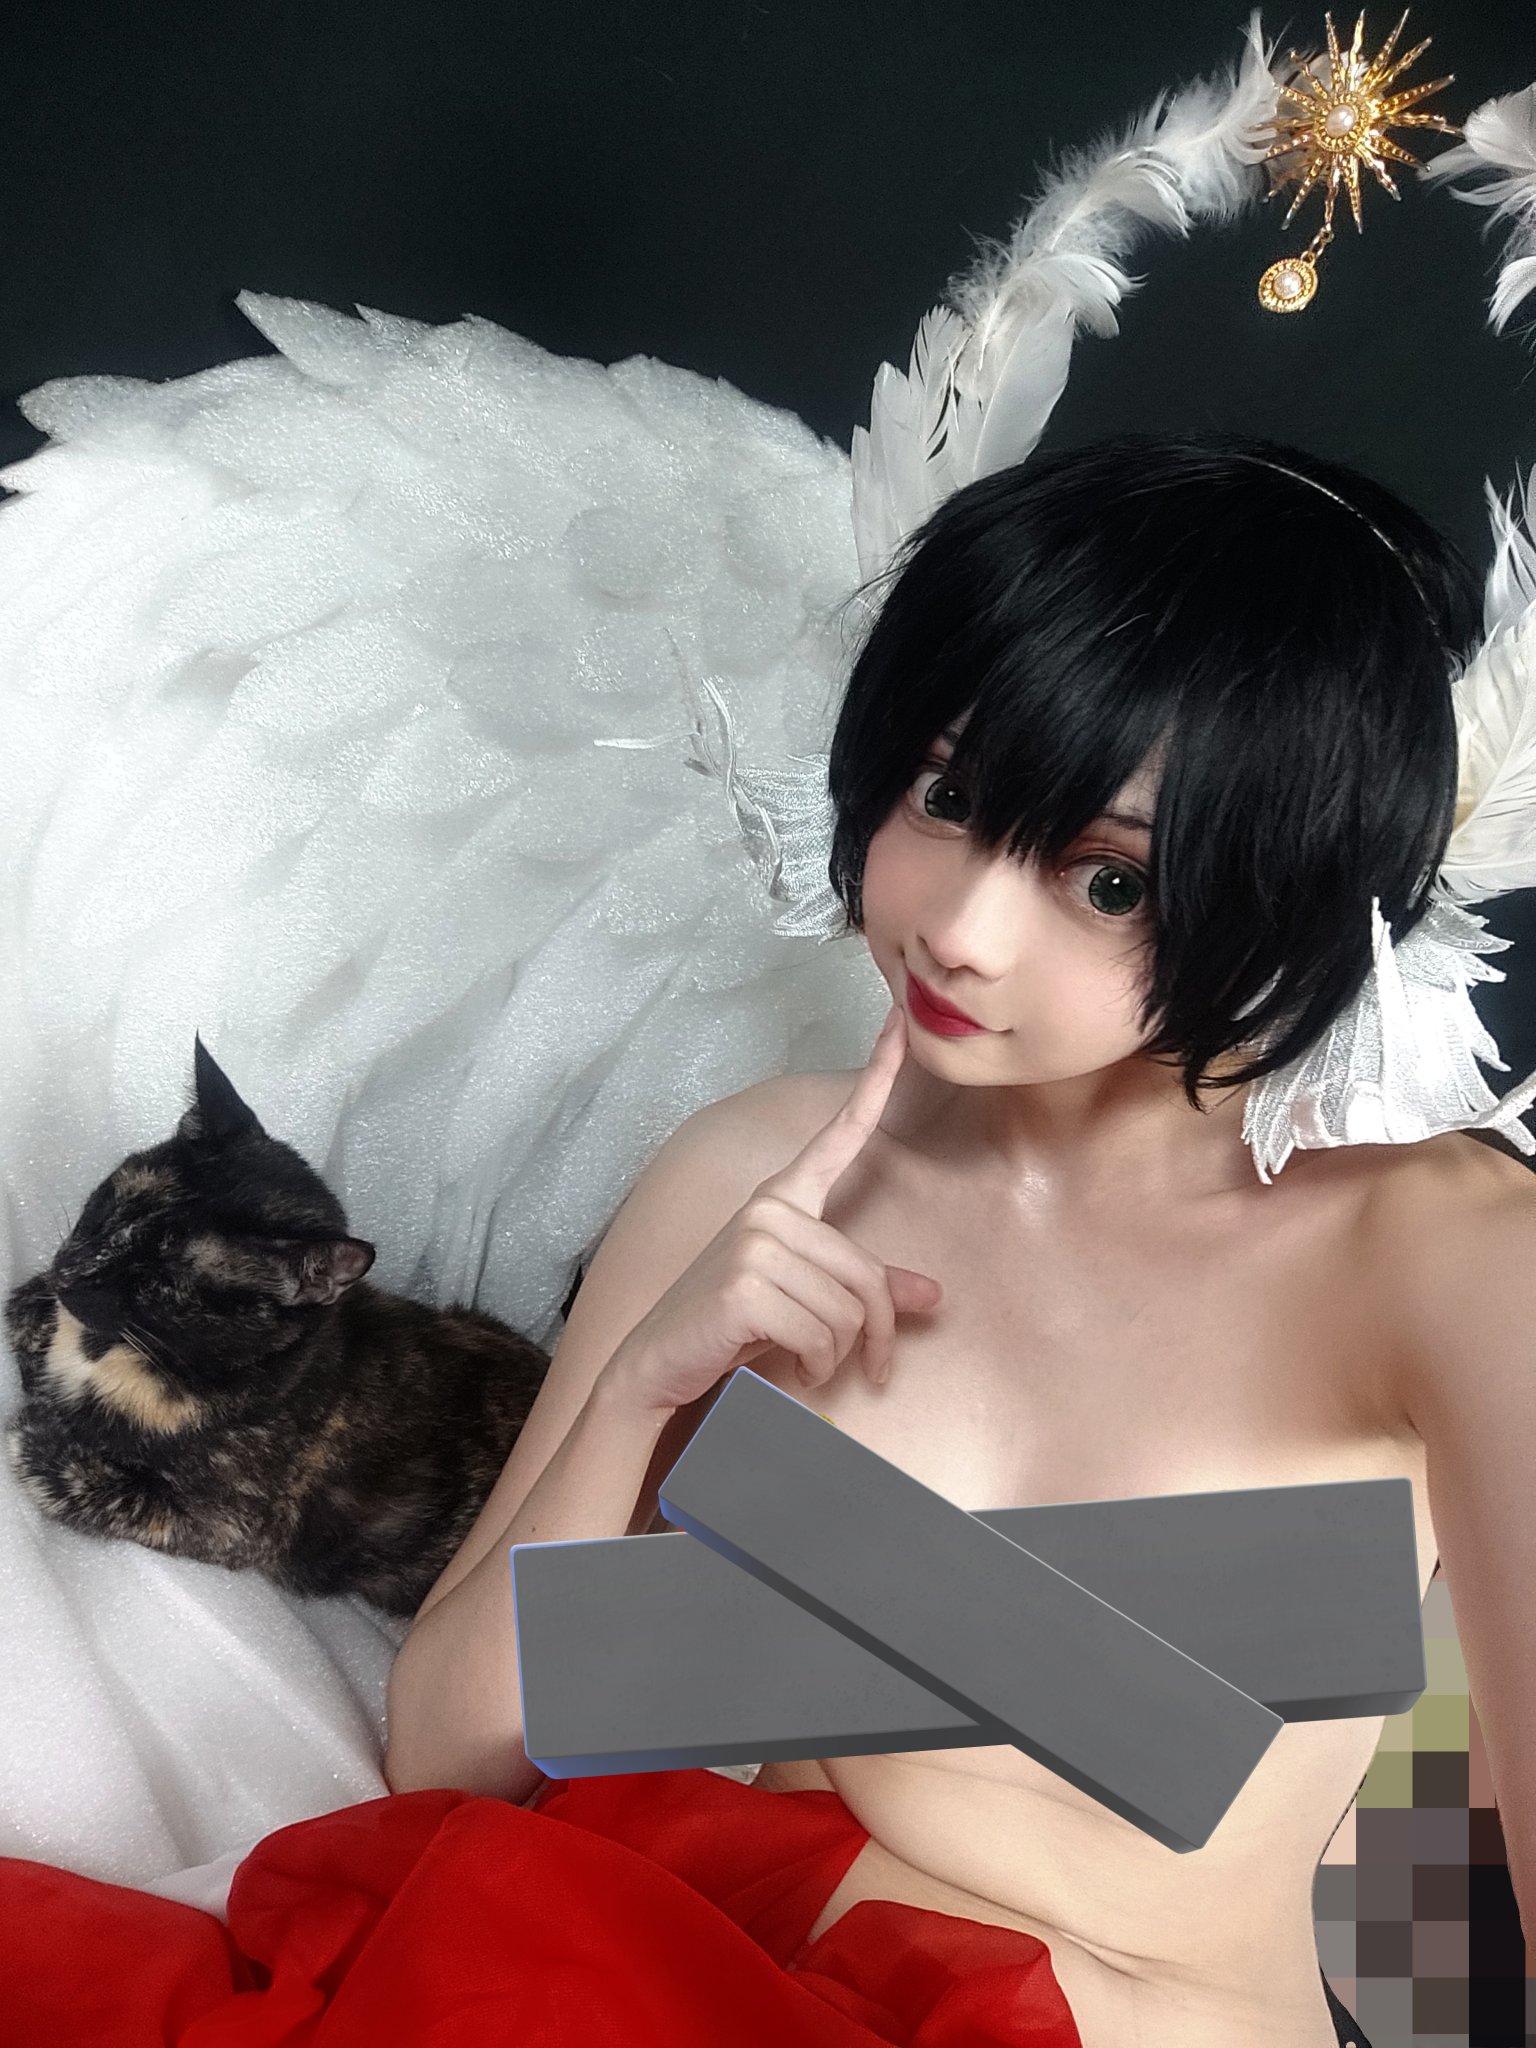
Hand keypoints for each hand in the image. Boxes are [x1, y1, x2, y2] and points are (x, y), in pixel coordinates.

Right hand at [604, 1003, 941, 1413]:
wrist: (659, 1361)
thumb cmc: (734, 1325)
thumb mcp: (805, 1299)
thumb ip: (867, 1290)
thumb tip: (935, 1296)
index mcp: (784, 1198)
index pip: (840, 1133)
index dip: (876, 1077)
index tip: (899, 1023)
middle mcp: (769, 1207)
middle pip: (867, 1277)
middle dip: (873, 1336)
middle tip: (866, 1369)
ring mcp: (754, 1241)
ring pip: (848, 1312)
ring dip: (838, 1357)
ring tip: (807, 1364)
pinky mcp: (745, 1284)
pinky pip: (822, 1336)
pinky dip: (817, 1368)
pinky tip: (789, 1368)